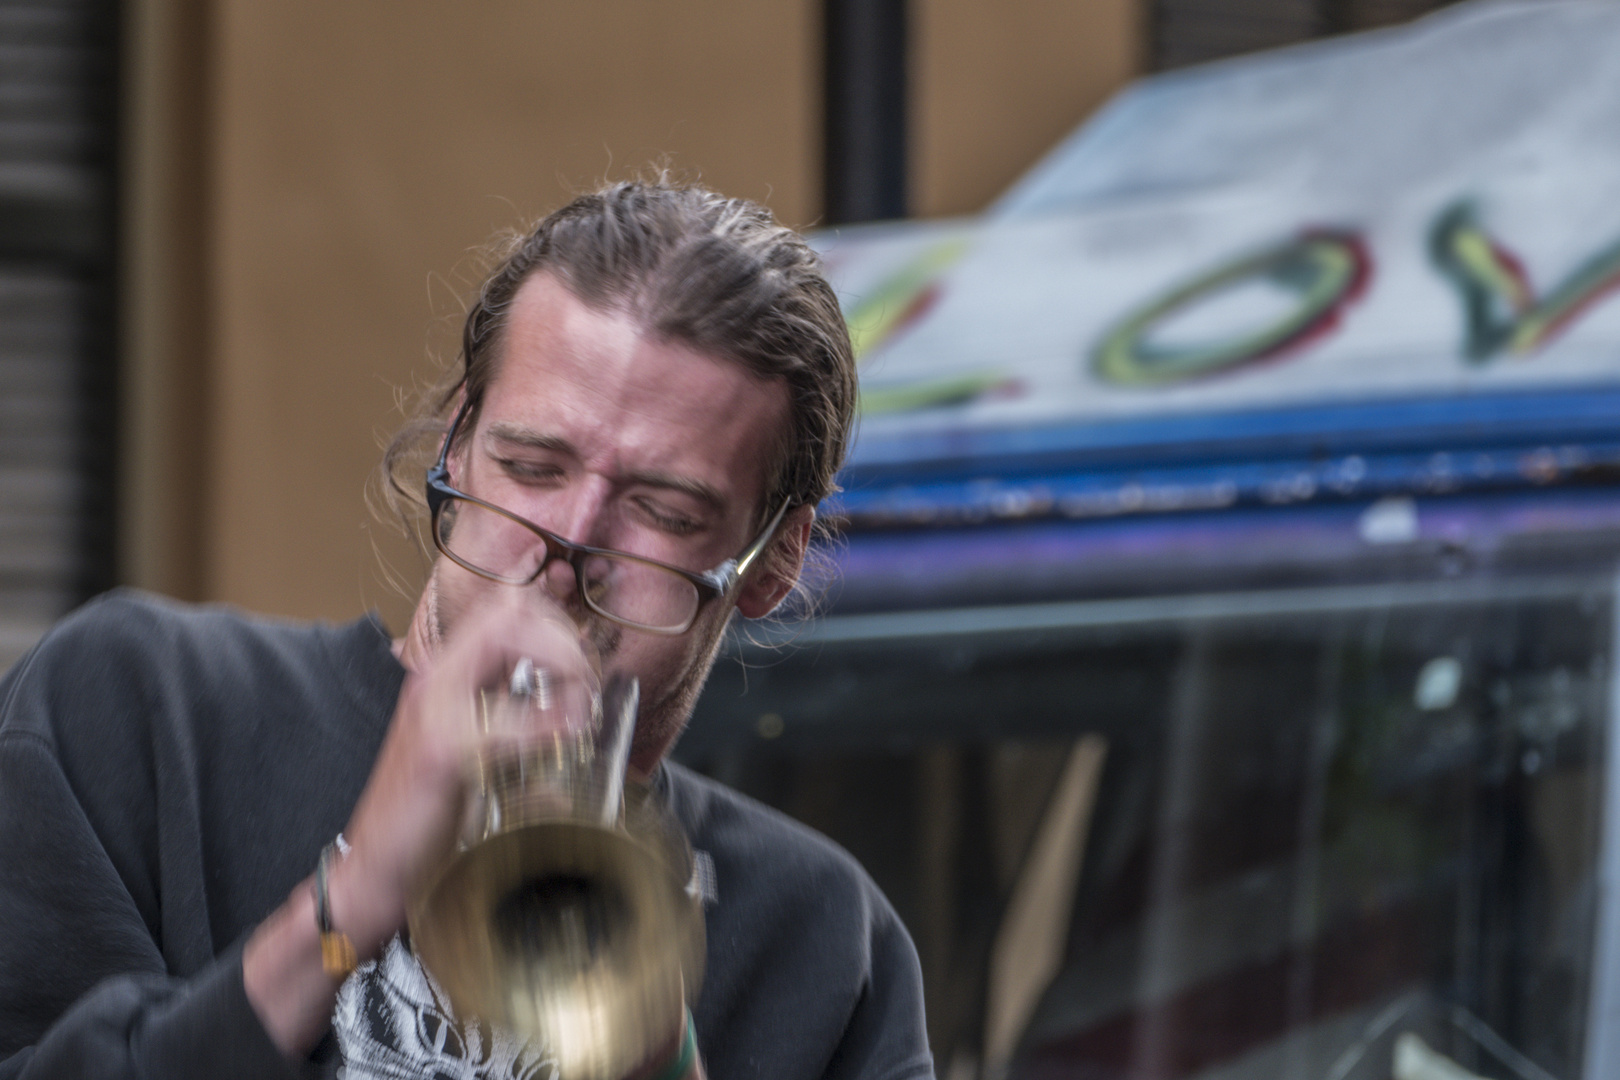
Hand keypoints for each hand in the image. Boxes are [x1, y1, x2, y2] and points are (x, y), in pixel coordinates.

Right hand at [244, 587, 595, 1054]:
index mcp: (444, 676)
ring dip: (561, 665)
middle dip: (565, 638)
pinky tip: (566, 740)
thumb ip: (511, 722)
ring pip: (507, 637)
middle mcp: (435, 680)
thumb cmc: (425, 816)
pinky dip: (547, 726)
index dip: (552, 615)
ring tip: (579, 713)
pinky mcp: (442, 753)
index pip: (503, 606)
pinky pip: (506, 721)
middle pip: (510, 610)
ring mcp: (434, 710)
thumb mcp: (474, 752)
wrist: (373, 869)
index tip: (583, 656)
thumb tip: (568, 710)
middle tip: (587, 686)